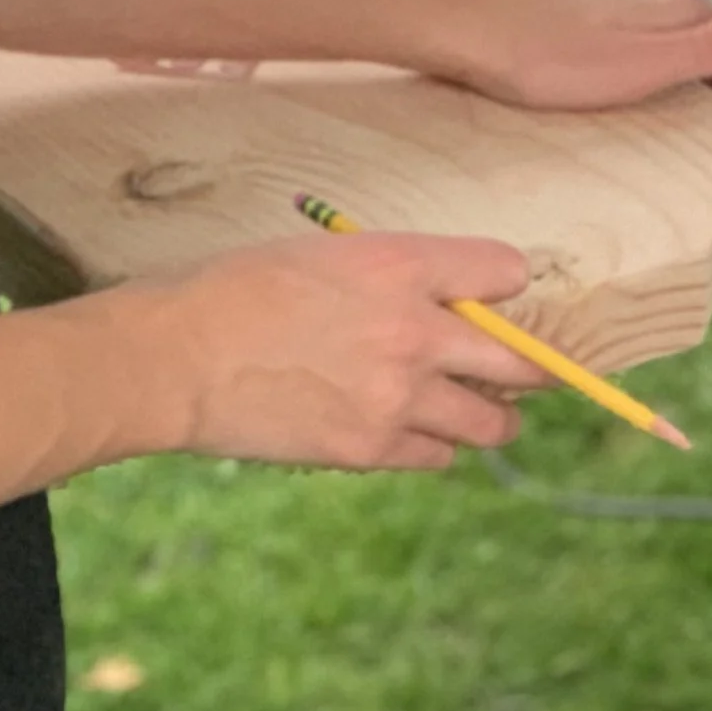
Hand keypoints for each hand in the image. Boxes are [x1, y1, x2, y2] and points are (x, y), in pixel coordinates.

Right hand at [152, 232, 543, 473]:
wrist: (179, 357)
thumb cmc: (238, 289)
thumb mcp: (324, 254)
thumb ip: (392, 276)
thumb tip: (443, 303)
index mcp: (400, 264)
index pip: (506, 271)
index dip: (503, 284)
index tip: (494, 297)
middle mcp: (415, 330)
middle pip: (522, 361)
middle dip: (532, 368)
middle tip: (532, 373)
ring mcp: (398, 397)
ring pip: (492, 423)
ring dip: (488, 416)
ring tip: (473, 410)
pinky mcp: (372, 449)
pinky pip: (439, 457)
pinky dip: (433, 446)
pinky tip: (407, 430)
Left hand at [409, 0, 711, 111]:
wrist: (461, 29)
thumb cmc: (544, 56)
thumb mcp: (641, 65)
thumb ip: (711, 44)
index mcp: (677, 7)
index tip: (709, 122)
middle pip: (711, 43)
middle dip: (704, 89)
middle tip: (665, 127)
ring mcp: (614, 0)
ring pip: (668, 44)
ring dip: (665, 83)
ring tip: (628, 114)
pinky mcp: (580, 12)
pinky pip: (628, 43)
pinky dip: (627, 73)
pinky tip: (592, 92)